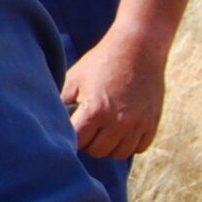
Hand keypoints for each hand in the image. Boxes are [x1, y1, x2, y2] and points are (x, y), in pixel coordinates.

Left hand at [61, 26, 170, 159]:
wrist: (138, 47)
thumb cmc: (102, 61)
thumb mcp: (75, 78)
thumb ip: (62, 102)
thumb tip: (49, 123)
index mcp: (95, 111)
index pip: (78, 143)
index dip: (72, 137)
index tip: (72, 129)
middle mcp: (118, 122)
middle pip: (97, 151)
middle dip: (90, 142)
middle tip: (88, 127)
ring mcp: (138, 124)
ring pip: (119, 154)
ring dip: (109, 145)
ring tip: (105, 130)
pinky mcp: (152, 122)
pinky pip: (139, 148)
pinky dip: (129, 143)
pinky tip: (122, 129)